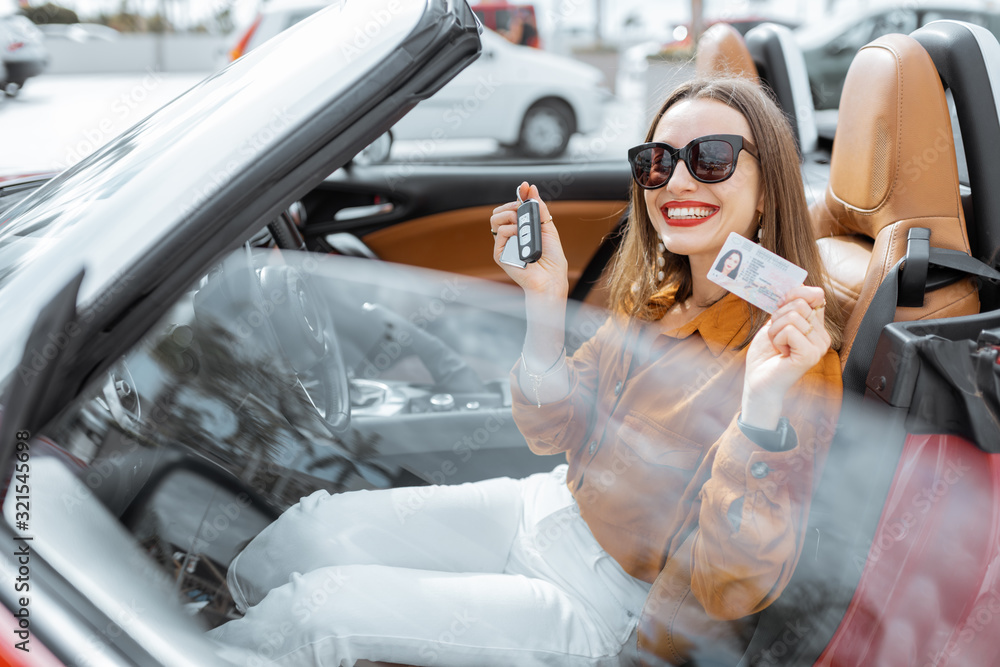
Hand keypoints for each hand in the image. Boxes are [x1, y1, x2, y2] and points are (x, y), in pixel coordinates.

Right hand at [490, 181, 568, 299]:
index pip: (512, 208)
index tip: (525, 187)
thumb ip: (539, 209)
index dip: (518, 196)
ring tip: (523, 225)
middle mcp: (510, 236)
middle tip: (523, 209)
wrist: (552, 279)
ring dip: (510, 215)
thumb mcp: (548, 228)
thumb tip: (531, 189)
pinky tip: (521, 237)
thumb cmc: (552, 259)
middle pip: (499, 211)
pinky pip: (500, 232)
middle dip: (512, 205)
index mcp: (520, 230)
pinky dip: (512, 230)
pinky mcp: (500, 254)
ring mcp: (505, 244)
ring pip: (495, 219)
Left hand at [741, 285, 830, 428]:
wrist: (759, 381)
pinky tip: (780, 353)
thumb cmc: (765, 354)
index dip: (795, 293)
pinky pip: (790, 331)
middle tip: (775, 335)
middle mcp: (823, 336)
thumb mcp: (775, 323)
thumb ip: (787, 306)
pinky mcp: (810, 355)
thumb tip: (794, 282)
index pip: (816, 294)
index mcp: (817, 326)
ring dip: (775, 330)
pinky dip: (777, 339)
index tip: (779, 305)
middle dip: (778, 316)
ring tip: (777, 346)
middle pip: (800, 304)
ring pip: (793, 316)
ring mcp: (819, 346)